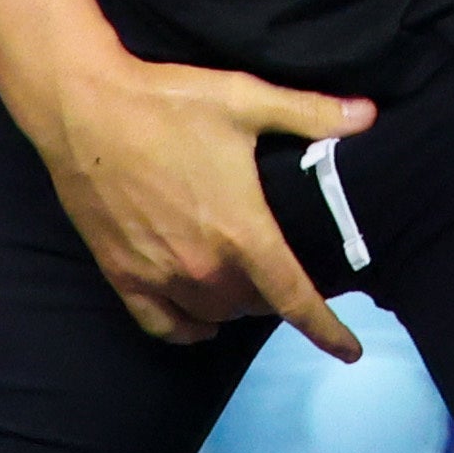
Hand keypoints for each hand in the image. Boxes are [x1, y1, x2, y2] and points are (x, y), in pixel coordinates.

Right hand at [24, 40, 379, 355]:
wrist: (85, 108)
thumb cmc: (168, 102)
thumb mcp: (246, 100)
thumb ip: (310, 114)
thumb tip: (368, 115)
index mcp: (243, 232)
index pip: (295, 299)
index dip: (327, 331)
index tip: (348, 351)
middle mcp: (204, 266)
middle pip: (254, 307)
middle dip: (273, 296)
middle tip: (277, 269)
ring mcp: (160, 275)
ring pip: (211, 317)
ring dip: (233, 307)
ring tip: (241, 284)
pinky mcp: (121, 274)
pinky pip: (161, 324)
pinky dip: (185, 328)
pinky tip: (197, 321)